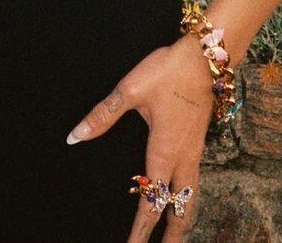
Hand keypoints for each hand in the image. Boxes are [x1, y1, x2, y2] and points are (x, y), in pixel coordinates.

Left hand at [65, 35, 214, 240]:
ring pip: (192, 196)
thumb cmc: (168, 72)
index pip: (152, 202)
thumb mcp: (130, 90)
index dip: (141, 229)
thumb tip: (75, 136)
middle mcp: (183, 159)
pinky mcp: (199, 140)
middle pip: (180, 209)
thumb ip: (103, 115)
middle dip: (171, 235)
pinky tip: (182, 193)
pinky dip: (188, 198)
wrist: (206, 56)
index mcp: (164, 153)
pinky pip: (195, 180)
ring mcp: (194, 151)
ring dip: (182, 218)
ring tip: (175, 234)